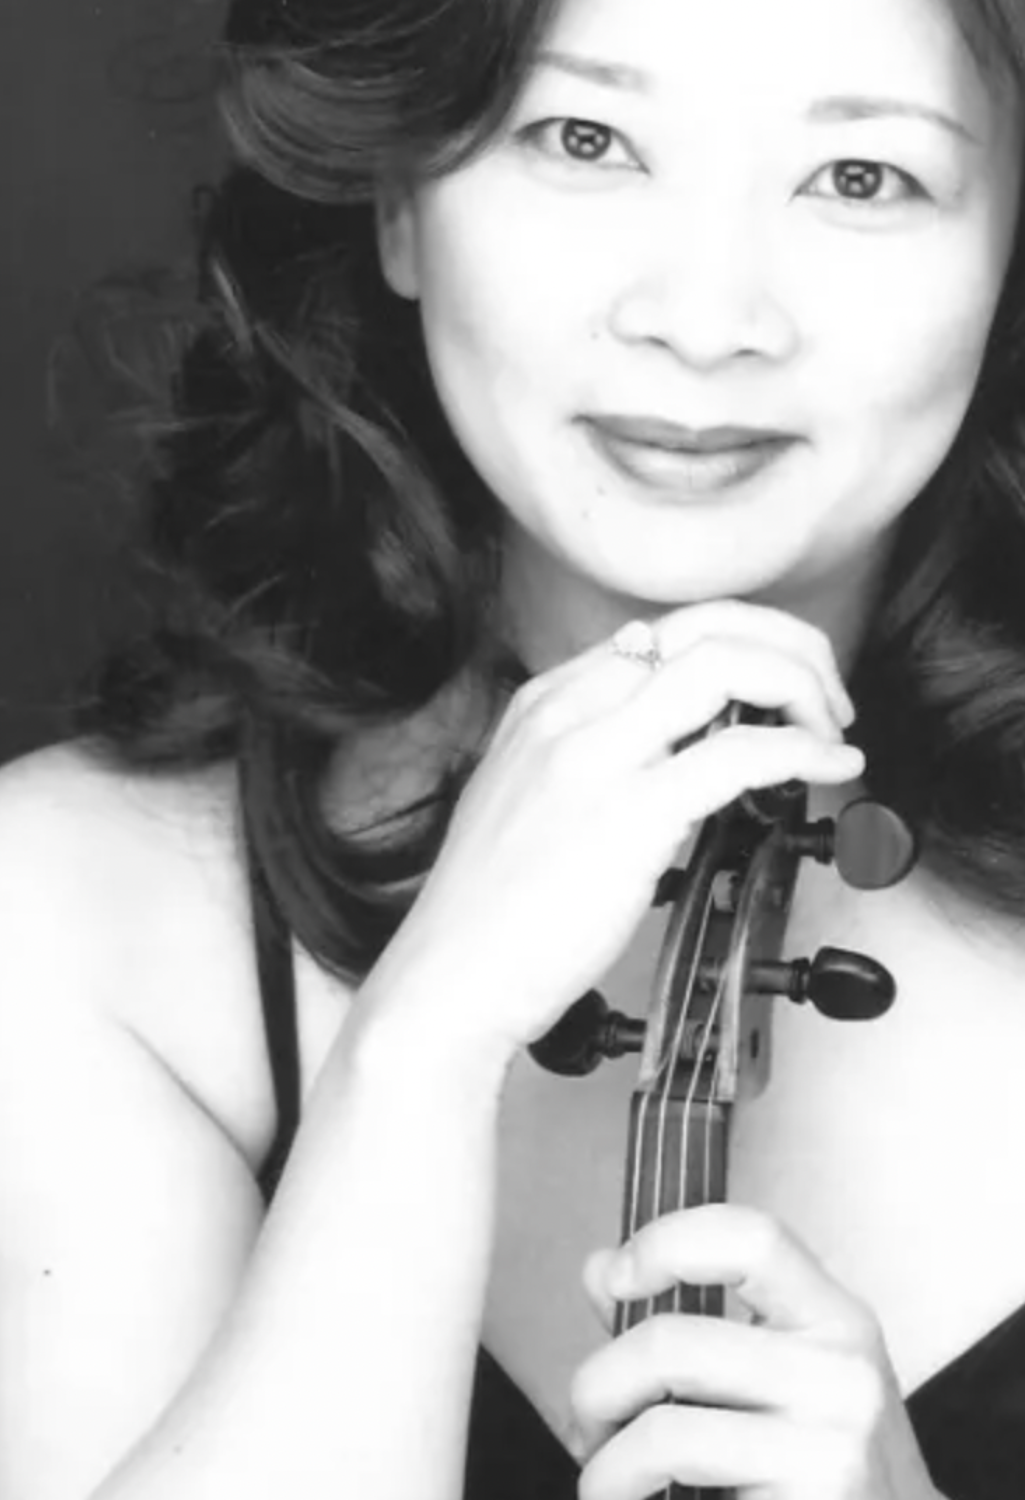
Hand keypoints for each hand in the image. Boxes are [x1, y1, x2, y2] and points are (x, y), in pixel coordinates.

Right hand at [381, 601, 862, 1056]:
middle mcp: (568, 712)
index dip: (743, 645)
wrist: (449, 978)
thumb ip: (589, 758)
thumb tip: (675, 751)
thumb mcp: (526, 798)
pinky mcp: (628, 814)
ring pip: (726, 667)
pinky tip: (830, 768)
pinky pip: (741, 754)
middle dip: (787, 646)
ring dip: (802, 686)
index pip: (664, 632)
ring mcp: (594, 758)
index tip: (781, 686)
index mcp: (543, 703)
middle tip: (826, 697)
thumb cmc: (491, 910)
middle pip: (703, 628)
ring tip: (831, 729)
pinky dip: (804, 751)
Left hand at [572, 1205, 940, 1499]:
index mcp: (836, 1318)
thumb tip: (599, 1270)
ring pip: (664, 1429)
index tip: (616, 1278)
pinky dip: (626, 1494)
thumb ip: (692, 1321)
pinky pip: (678, 1487)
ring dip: (605, 1461)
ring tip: (605, 1480)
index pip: (750, 1236)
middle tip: (589, 1425)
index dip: (666, 1242)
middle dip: (597, 1387)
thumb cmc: (823, 1468)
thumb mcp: (780, 1377)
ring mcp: (833, 1449)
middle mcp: (843, 1374)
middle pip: (671, 1343)